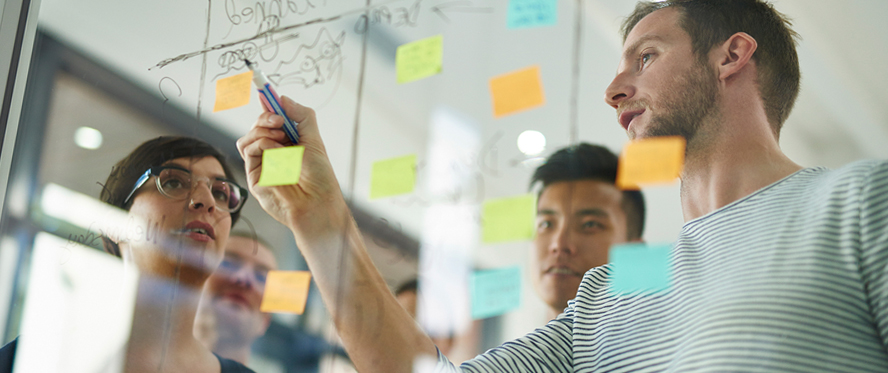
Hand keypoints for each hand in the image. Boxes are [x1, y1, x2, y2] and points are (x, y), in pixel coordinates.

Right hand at [236, 96, 346, 234]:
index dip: (269, 105)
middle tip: (280, 122)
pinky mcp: (254, 174)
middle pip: (257, 125)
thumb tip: (282, 98)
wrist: (317, 202)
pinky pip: (248, 149)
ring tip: (281, 139)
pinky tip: (277, 151)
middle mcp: (274, 151)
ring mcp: (263, 163)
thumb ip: (301, 115)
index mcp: (289, 142)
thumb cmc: (320, 177)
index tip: (265, 90)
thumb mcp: (314, 139)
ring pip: (248, 136)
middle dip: (266, 117)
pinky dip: (262, 144)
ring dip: (263, 131)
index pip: (273, 119)